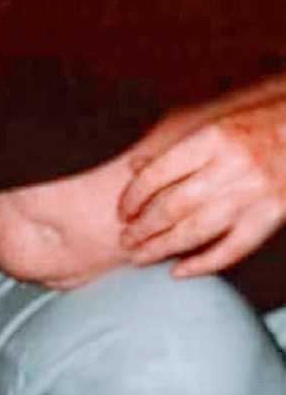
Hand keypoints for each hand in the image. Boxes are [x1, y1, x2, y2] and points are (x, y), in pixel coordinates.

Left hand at [119, 97, 285, 276]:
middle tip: (125, 240)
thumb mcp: (222, 122)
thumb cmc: (265, 125)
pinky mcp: (271, 216)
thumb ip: (179, 144)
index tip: (122, 212)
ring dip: (161, 248)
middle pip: (172, 206)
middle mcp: (231, 166)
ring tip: (139, 258)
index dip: (133, 197)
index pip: (159, 173)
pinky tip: (179, 272)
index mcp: (215, 138)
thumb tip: (135, 166)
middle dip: (142, 228)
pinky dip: (202, 264)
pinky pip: (230, 250)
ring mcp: (252, 194)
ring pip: (194, 231)